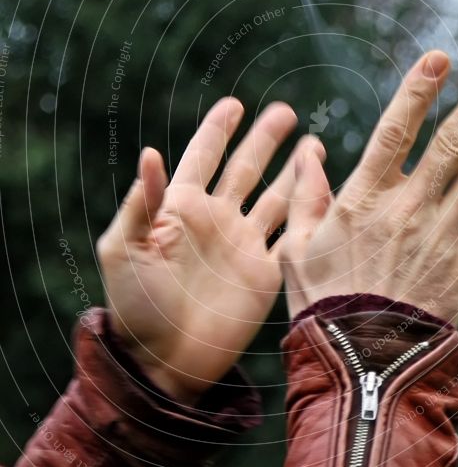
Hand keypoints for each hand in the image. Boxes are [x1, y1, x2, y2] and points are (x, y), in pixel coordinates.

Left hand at [97, 98, 324, 402]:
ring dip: (294, 170)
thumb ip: (141, 204)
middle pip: (245, 168)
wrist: (166, 361)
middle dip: (265, 140)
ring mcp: (242, 245)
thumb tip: (150, 155)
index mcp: (180, 208)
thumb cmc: (135, 306)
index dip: (218, 130)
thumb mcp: (124, 250)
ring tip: (315, 143)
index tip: (236, 105)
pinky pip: (291, 234)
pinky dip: (309, 212)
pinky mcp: (265, 271)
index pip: (202, 157)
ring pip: (275, 196)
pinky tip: (325, 190)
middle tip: (286, 113)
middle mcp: (215, 220)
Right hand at [281, 51, 457, 325]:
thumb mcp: (297, 245)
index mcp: (364, 197)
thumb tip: (307, 148)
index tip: (439, 58)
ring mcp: (440, 235)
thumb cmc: (323, 301)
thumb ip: (305, 193)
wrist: (362, 360)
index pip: (394, 130)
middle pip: (450, 143)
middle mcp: (407, 207)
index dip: (418, 91)